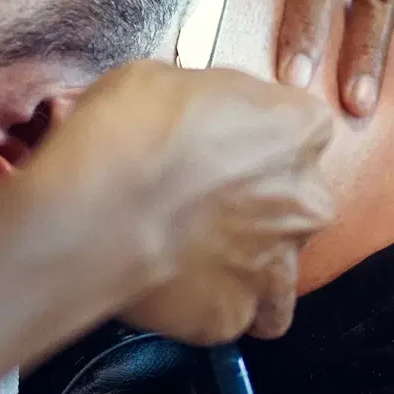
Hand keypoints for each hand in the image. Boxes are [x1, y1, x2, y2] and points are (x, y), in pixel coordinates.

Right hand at [24, 60, 334, 344]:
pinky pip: (229, 313)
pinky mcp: (232, 315)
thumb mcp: (165, 78)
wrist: (88, 211)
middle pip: (296, 201)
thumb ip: (207, 103)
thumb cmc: (124, 134)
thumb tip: (196, 117)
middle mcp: (304, 201)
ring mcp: (274, 265)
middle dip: (257, 202)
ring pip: (279, 273)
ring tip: (197, 256)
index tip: (223, 141)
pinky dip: (206, 304)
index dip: (257, 135)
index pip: (302, 129)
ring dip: (247, 265)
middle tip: (199, 200)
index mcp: (299, 129)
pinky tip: (171, 285)